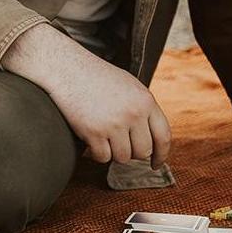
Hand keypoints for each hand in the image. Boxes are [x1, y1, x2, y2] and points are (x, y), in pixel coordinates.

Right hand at [1, 23, 170, 167]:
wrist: (68, 69)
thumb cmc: (97, 76)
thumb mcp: (129, 86)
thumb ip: (142, 108)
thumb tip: (152, 137)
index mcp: (145, 100)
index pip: (163, 135)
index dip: (161, 154)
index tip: (155, 164)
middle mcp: (133, 113)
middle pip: (143, 151)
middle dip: (132, 152)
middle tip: (119, 142)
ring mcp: (114, 123)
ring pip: (123, 157)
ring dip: (113, 152)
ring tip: (104, 134)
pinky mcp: (94, 133)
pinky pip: (103, 158)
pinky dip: (96, 152)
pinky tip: (92, 138)